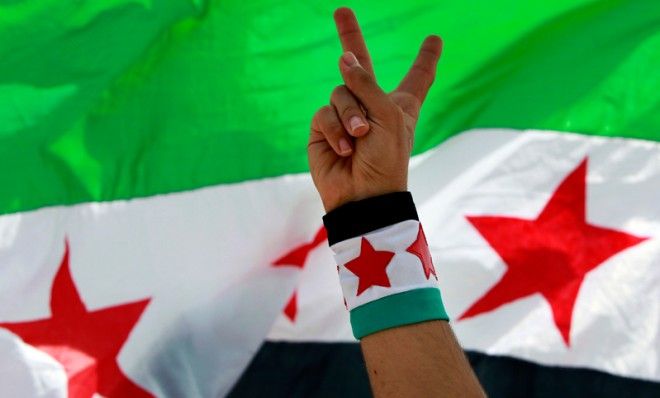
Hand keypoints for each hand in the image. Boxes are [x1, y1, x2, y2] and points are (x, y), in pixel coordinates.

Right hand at [308, 7, 442, 211]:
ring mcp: (346, 115)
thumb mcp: (388, 115)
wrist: (364, 196)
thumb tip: (342, 58)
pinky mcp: (325, 128)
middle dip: (350, 36)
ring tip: (360, 137)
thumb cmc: (387, 159)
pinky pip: (325, 113)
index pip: (417, 76)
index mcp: (400, 104)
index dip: (425, 58)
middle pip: (360, 65)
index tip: (434, 39)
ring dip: (350, 114)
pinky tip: (345, 149)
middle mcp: (372, 105)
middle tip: (341, 10)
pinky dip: (336, 129)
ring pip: (340, 91)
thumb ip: (366, 84)